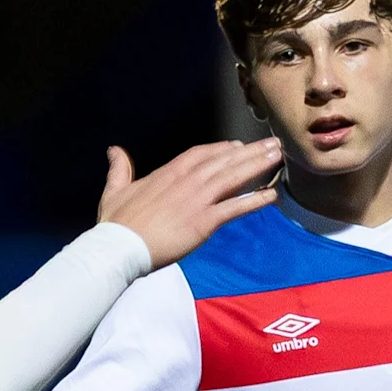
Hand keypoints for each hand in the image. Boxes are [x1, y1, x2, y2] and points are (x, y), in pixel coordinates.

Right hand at [98, 139, 281, 267]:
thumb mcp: (114, 190)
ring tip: (277, 156)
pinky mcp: (204, 221)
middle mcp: (186, 182)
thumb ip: (119, 169)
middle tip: (271, 143)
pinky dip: (255, 200)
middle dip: (249, 151)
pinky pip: (235, 208)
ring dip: (257, 165)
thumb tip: (114, 150)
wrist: (121, 247)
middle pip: (223, 160)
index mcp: (167, 174)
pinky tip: (272, 195)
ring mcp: (197, 200)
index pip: (199, 154)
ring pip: (233, 177)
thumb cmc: (116, 224)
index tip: (236, 145)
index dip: (220, 149)